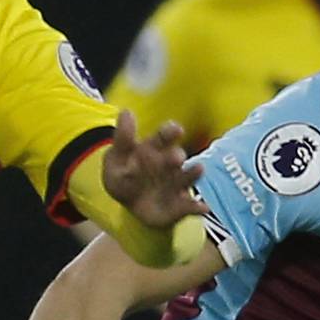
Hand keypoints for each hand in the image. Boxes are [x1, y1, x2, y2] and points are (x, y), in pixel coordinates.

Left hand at [101, 110, 204, 228]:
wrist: (128, 203)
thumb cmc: (123, 175)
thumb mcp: (117, 158)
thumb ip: (123, 139)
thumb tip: (126, 112)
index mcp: (155, 148)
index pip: (164, 136)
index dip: (170, 132)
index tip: (176, 129)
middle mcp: (170, 164)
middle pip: (175, 157)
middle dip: (176, 157)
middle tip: (176, 158)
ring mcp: (177, 184)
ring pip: (186, 178)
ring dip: (192, 174)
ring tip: (199, 170)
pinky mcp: (181, 205)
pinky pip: (190, 206)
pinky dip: (197, 207)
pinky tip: (203, 207)